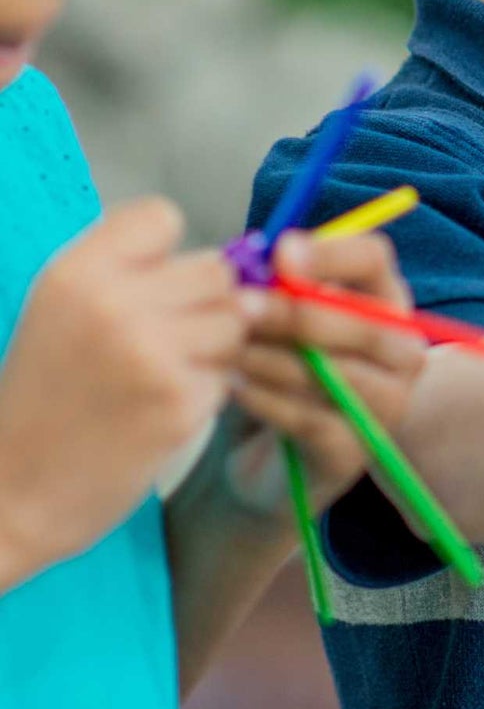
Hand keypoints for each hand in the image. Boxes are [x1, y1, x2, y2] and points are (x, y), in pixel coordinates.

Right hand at [0, 199, 244, 586]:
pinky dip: (211, 390)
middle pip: (215, 269)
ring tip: (166, 374)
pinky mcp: (182, 401)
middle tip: (167, 342)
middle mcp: (113, 303)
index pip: (161, 216)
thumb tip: (231, 251)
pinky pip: (231, 372)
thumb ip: (131, 273)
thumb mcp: (62, 312)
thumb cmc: (45, 397)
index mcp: (76, 271)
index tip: (152, 287)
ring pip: (236, 319)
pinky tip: (166, 409)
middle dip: (205, 303)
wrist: (14, 492)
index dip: (170, 252)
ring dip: (217, 347)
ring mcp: (151, 352)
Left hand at [230, 231, 425, 511]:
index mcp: (386, 303)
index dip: (332, 253)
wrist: (272, 452)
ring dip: (273, 359)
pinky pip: (311, 421)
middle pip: (364, 324)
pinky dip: (267, 402)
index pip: (375, 260)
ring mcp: (387, 406)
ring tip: (229, 352)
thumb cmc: (277, 366)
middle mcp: (402, 353)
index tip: (280, 253)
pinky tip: (236, 389)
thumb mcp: (278, 317)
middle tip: (240, 306)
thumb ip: (273, 285)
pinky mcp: (355, 452)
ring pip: (335, 375)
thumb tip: (250, 261)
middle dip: (295, 313)